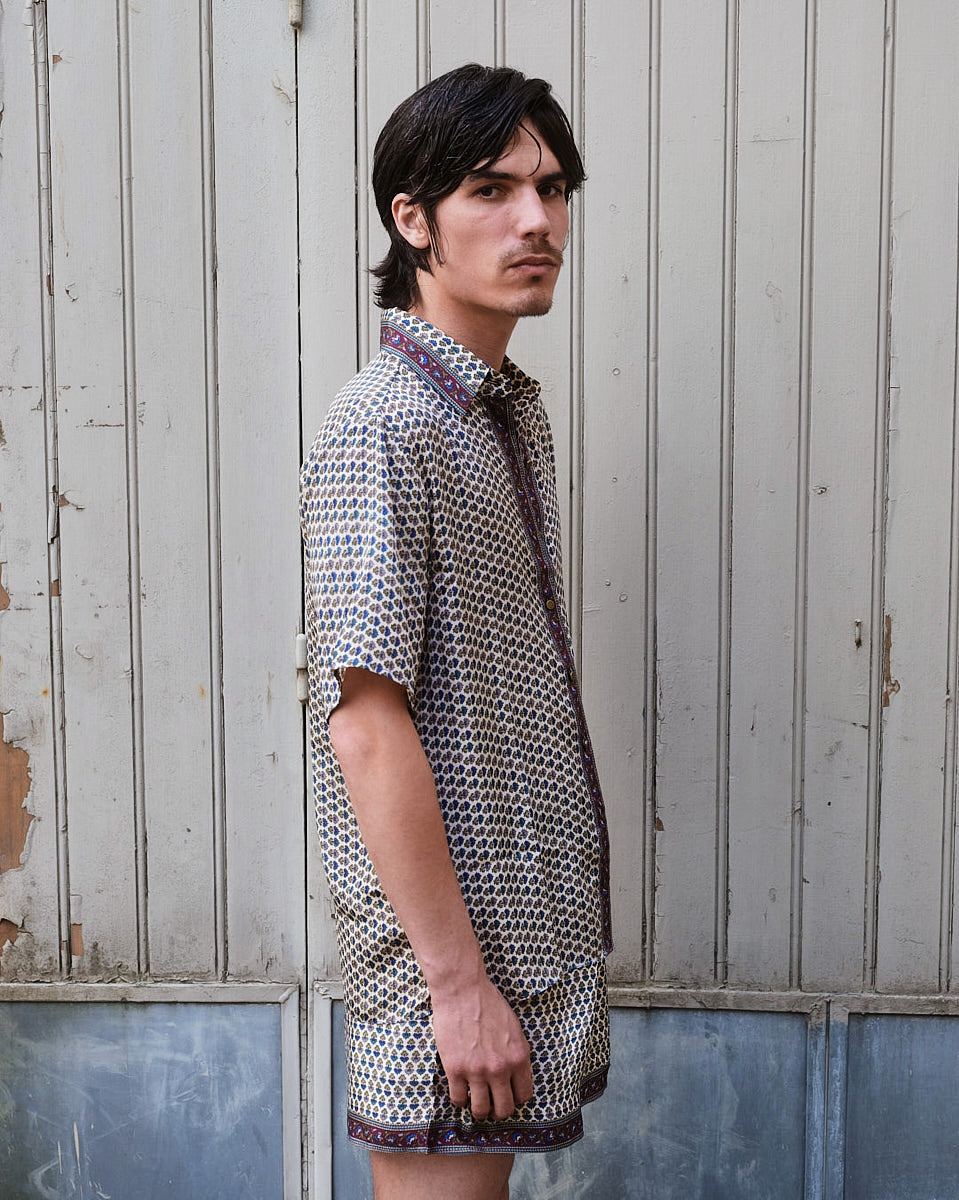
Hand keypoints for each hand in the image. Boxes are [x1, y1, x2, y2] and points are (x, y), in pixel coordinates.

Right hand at [431, 976, 533, 1120]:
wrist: (462, 989)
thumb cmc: (488, 1003)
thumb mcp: (514, 1028)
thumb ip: (516, 1054)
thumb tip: (516, 1075)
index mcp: (519, 1057)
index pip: (524, 1095)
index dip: (515, 1099)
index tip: (507, 1095)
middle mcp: (501, 1068)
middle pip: (504, 1109)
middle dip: (498, 1111)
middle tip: (491, 1105)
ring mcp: (477, 1070)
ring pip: (481, 1110)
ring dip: (479, 1110)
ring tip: (475, 1101)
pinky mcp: (455, 1069)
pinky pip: (458, 1099)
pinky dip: (459, 1099)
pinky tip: (460, 1090)